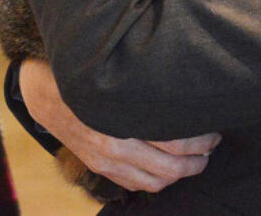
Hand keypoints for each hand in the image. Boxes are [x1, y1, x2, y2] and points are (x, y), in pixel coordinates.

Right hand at [20, 60, 219, 192]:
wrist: (46, 93)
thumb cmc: (87, 77)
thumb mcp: (117, 76)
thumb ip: (149, 85)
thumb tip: (187, 84)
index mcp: (123, 121)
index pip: (174, 142)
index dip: (200, 141)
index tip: (215, 131)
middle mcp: (114, 147)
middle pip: (169, 167)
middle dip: (197, 160)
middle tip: (213, 146)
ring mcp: (106, 161)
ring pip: (154, 182)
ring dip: (180, 174)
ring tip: (197, 160)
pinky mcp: (99, 167)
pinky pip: (134, 184)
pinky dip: (157, 180)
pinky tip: (169, 167)